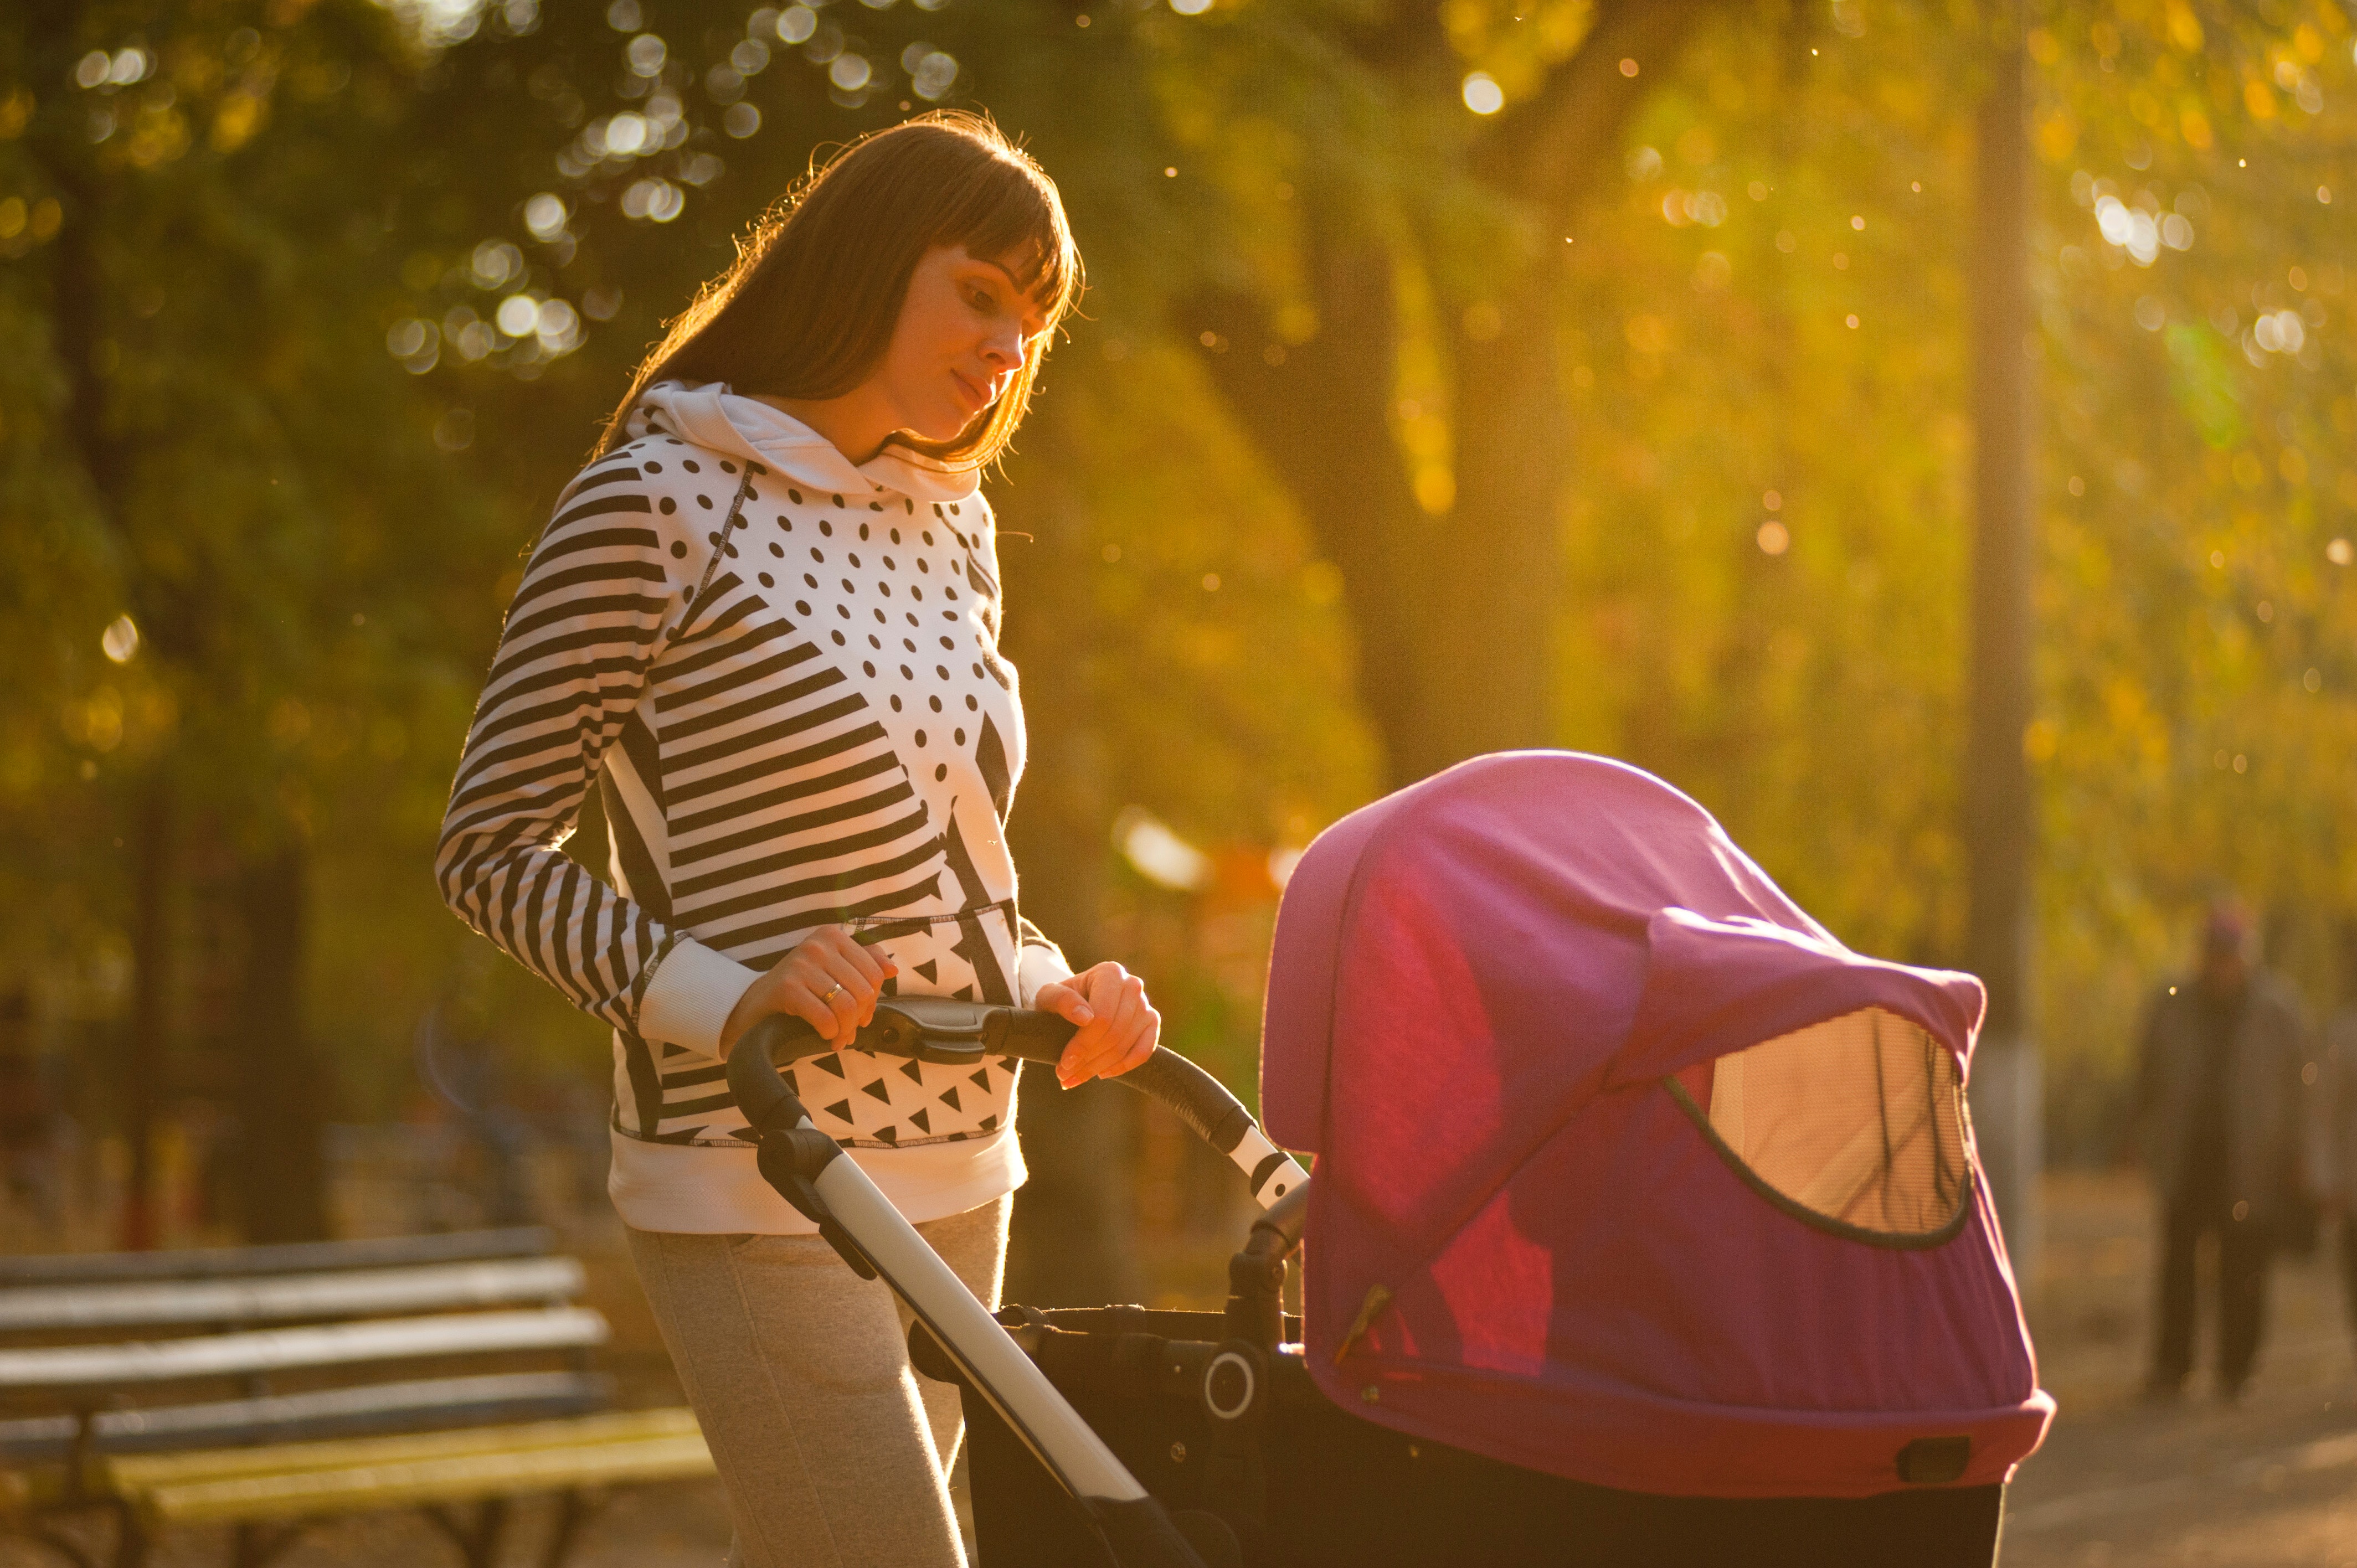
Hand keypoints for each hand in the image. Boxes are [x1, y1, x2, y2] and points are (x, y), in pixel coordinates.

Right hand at [717, 925, 896, 1057]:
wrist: (756, 1003)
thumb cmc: (801, 989)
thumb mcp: (833, 971)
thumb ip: (864, 965)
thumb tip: (892, 969)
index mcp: (833, 936)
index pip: (874, 972)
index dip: (873, 1000)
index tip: (862, 1015)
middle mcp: (818, 945)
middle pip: (863, 991)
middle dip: (859, 1019)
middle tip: (848, 1031)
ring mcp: (801, 964)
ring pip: (847, 1006)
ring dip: (845, 1030)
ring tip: (838, 1037)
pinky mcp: (787, 988)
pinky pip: (825, 1018)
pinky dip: (830, 1033)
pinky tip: (824, 1035)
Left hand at [1034, 962, 1159, 1086]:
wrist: (1074, 1002)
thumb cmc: (1060, 1000)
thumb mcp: (1049, 996)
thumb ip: (1061, 1000)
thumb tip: (1085, 1018)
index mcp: (1110, 973)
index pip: (1102, 1017)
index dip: (1083, 1044)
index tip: (1064, 1063)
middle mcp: (1132, 985)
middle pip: (1114, 1033)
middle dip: (1088, 1060)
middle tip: (1065, 1076)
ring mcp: (1144, 1004)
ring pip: (1126, 1045)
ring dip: (1100, 1067)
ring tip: (1076, 1077)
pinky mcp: (1151, 1022)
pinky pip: (1144, 1051)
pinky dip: (1124, 1066)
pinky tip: (1102, 1073)